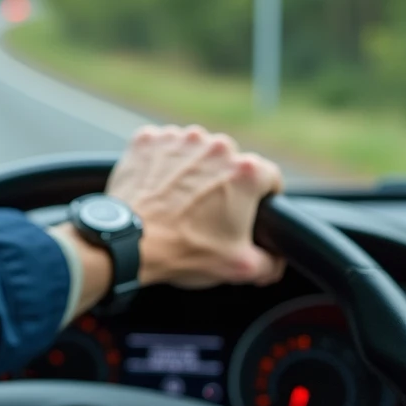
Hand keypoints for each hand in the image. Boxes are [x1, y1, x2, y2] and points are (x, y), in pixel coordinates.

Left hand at [107, 125, 285, 289]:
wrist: (130, 242)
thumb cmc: (184, 251)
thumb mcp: (240, 266)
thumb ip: (271, 261)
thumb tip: (275, 260)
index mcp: (245, 171)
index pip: (269, 177)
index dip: (264, 197)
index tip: (251, 209)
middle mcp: (215, 146)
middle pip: (230, 162)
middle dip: (224, 182)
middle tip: (208, 210)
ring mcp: (178, 139)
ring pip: (195, 151)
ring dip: (191, 169)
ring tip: (179, 199)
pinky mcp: (147, 140)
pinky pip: (162, 147)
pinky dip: (161, 162)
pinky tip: (157, 186)